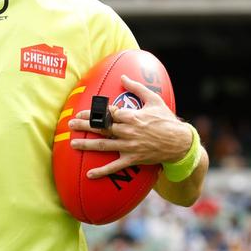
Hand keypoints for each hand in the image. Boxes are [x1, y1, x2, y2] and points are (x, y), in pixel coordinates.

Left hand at [67, 74, 193, 178]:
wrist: (179, 143)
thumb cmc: (166, 120)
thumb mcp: (154, 100)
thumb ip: (137, 88)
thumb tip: (122, 77)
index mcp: (132, 116)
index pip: (108, 113)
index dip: (93, 113)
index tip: (81, 112)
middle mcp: (128, 131)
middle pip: (102, 128)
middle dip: (84, 125)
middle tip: (70, 124)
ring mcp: (130, 146)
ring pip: (103, 145)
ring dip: (87, 144)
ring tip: (73, 143)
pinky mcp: (133, 159)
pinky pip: (115, 166)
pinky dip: (102, 171)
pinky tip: (90, 174)